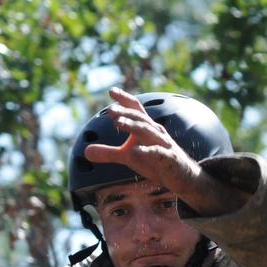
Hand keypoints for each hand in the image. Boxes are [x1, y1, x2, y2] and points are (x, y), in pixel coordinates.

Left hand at [84, 87, 203, 196]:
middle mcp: (155, 131)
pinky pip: (156, 153)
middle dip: (125, 113)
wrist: (181, 176)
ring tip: (118, 123)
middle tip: (110, 110)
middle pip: (139, 118)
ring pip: (147, 131)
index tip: (111, 90)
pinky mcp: (168, 159)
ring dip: (133, 126)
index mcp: (146, 127)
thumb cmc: (154, 162)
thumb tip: (86, 152)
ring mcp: (163, 144)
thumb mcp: (128, 157)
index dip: (124, 99)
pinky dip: (146, 152)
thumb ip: (108, 153)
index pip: (135, 108)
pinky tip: (135, 152)